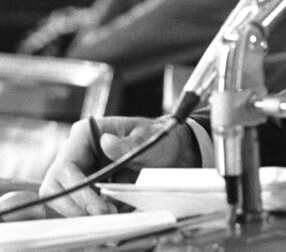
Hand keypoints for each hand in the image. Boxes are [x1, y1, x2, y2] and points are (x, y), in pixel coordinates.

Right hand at [39, 116, 197, 216]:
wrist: (168, 150)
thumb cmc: (157, 139)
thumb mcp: (150, 140)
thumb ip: (130, 144)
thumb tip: (106, 143)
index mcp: (86, 133)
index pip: (67, 166)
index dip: (78, 190)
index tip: (98, 207)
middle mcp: (76, 150)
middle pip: (56, 185)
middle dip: (77, 205)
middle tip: (104, 215)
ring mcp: (77, 168)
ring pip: (61, 197)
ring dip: (81, 211)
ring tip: (110, 214)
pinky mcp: (82, 183)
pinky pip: (74, 203)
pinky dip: (88, 211)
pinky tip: (110, 212)